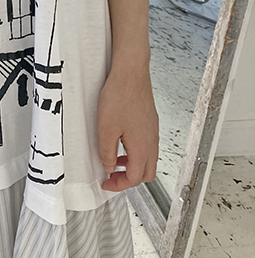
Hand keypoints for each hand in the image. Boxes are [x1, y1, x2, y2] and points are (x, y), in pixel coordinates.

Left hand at [97, 65, 158, 190]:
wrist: (131, 72)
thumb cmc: (120, 96)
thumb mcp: (106, 129)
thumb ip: (107, 152)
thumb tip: (109, 166)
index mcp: (142, 147)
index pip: (135, 179)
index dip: (119, 185)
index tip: (106, 183)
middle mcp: (151, 141)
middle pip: (146, 173)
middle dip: (129, 179)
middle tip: (112, 176)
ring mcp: (152, 131)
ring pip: (148, 159)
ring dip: (132, 165)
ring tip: (114, 159)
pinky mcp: (149, 121)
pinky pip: (146, 145)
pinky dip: (135, 151)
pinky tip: (121, 141)